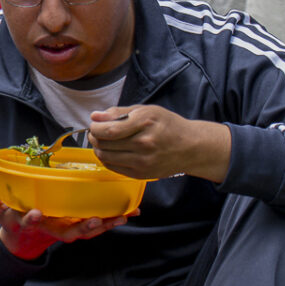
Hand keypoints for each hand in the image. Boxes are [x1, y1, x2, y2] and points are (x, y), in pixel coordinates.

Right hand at [0, 176, 127, 259]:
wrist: (21, 236)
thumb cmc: (8, 213)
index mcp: (25, 221)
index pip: (27, 221)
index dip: (31, 219)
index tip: (36, 213)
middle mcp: (48, 228)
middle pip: (66, 232)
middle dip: (80, 228)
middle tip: (93, 221)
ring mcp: (63, 228)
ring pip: (84, 231)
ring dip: (103, 226)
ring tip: (119, 217)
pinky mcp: (75, 225)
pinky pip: (95, 225)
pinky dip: (112, 220)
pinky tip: (128, 213)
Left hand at [87, 105, 230, 181]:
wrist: (190, 148)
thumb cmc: (168, 126)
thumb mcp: (146, 110)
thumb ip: (119, 112)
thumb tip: (95, 116)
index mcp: (145, 123)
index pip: (109, 130)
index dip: (95, 127)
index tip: (95, 123)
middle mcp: (144, 144)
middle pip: (104, 144)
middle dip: (94, 137)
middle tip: (95, 131)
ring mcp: (142, 162)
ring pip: (105, 157)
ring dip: (98, 148)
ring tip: (102, 141)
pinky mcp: (140, 174)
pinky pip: (113, 167)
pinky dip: (106, 159)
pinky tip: (111, 151)